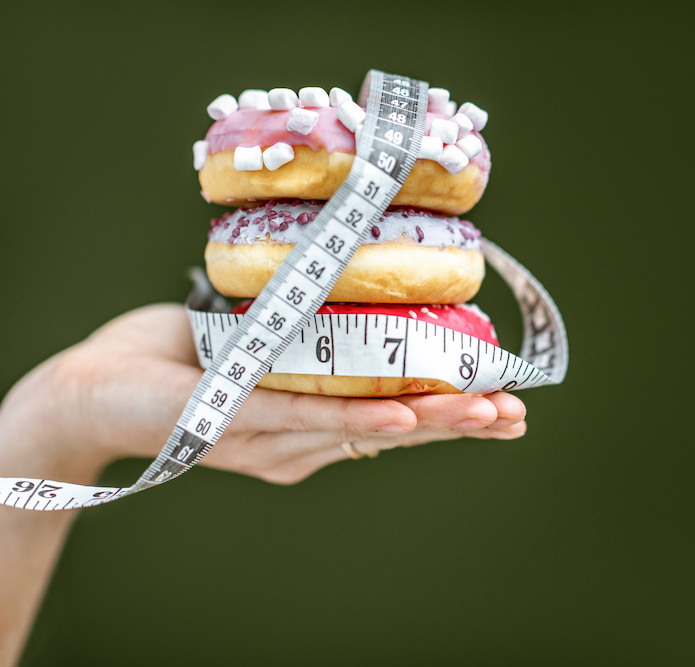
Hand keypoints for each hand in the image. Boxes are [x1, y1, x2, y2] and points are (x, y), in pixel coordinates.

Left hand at [0, 303, 526, 485]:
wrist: (98, 388)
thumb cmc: (182, 360)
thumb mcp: (263, 345)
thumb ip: (311, 340)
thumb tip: (367, 297)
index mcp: (314, 428)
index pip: (399, 421)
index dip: (454, 415)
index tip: (508, 405)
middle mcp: (301, 446)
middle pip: (396, 434)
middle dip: (460, 423)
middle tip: (517, 413)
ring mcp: (273, 441)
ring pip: (364, 429)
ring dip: (430, 422)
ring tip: (483, 413)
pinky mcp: (239, 423)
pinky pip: (306, 421)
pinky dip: (359, 422)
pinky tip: (403, 420)